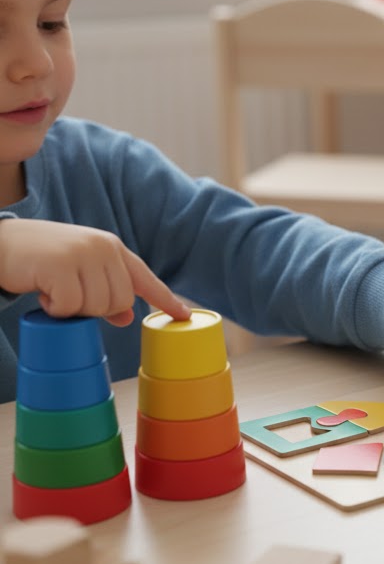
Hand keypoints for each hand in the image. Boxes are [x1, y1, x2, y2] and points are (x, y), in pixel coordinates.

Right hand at [0, 219, 191, 326]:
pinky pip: (71, 307)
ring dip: (73, 310)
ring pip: (98, 307)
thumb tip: (127, 319)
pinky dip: (55, 309)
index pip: (145, 278)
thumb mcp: (80, 273)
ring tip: (55, 290)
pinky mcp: (61, 266)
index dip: (166, 300)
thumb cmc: (42, 261)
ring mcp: (83, 254)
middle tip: (70, 295)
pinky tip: (44, 292)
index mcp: (113, 248)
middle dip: (95, 310)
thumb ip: (105, 291)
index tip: (185, 316)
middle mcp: (103, 247)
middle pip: (120, 303)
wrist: (0, 244)